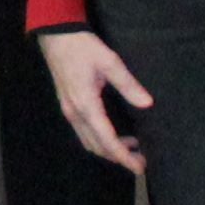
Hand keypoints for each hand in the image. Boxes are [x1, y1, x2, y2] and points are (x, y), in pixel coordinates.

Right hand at [38, 25, 151, 173]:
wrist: (56, 36)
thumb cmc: (83, 47)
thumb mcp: (110, 62)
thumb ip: (128, 85)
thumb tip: (147, 104)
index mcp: (86, 105)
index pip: (107, 139)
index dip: (124, 156)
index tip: (139, 167)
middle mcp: (75, 114)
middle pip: (97, 147)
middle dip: (119, 157)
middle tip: (141, 160)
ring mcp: (69, 112)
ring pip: (89, 142)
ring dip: (110, 150)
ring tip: (133, 148)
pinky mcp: (69, 107)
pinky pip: (84, 133)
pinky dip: (100, 141)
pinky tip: (116, 135)